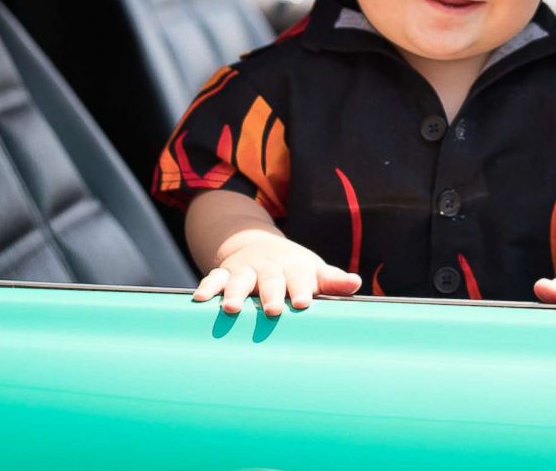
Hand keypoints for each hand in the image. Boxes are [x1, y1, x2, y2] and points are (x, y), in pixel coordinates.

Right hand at [193, 229, 360, 316]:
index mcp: (295, 267)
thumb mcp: (314, 271)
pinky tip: (200, 300)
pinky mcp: (225, 272)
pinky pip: (214, 278)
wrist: (259, 245)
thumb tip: (356, 283)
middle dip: (270, 294)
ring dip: (234, 293)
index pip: (300, 278)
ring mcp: (245, 270)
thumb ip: (333, 281)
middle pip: (270, 280)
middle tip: (272, 311)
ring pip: (239, 280)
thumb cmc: (294, 268)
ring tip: (230, 308)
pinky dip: (207, 287)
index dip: (301, 289)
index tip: (303, 303)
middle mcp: (269, 267)